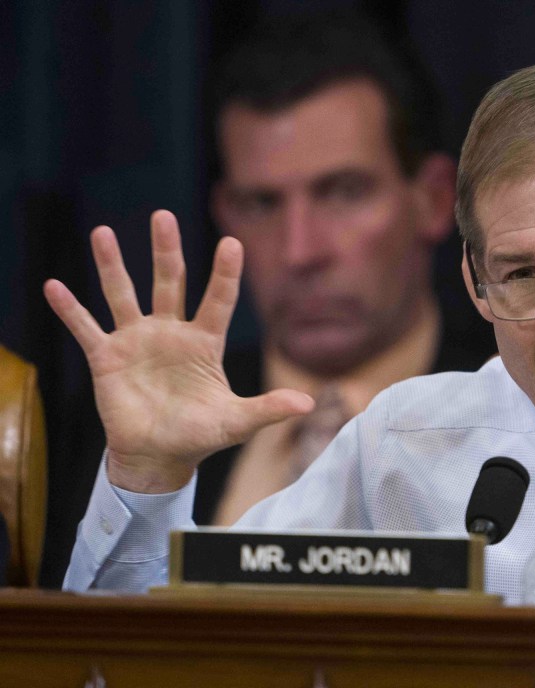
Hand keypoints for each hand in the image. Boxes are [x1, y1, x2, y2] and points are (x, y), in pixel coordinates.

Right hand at [44, 210, 313, 492]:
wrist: (159, 456)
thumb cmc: (201, 435)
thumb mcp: (236, 423)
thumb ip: (267, 409)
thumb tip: (307, 405)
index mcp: (204, 343)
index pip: (218, 300)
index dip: (225, 274)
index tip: (232, 243)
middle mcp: (170, 333)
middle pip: (168, 282)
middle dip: (166, 250)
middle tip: (164, 216)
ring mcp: (137, 341)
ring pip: (123, 294)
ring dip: (111, 265)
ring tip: (102, 232)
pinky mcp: (107, 358)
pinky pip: (85, 328)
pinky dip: (70, 309)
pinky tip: (54, 285)